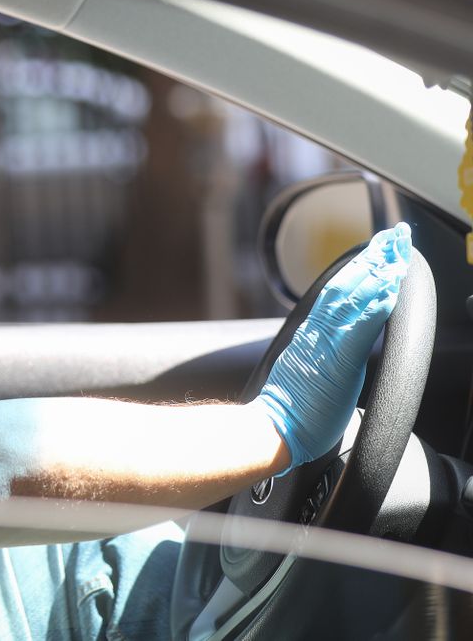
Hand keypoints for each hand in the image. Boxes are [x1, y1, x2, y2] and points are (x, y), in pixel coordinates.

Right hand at [252, 222, 411, 473]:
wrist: (269, 429)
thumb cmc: (290, 412)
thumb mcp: (308, 375)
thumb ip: (322, 357)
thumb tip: (337, 353)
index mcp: (312, 336)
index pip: (340, 293)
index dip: (361, 269)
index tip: (380, 250)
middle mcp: (317, 333)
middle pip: (348, 286)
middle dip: (373, 259)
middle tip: (395, 236)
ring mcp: (325, 344)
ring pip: (353, 298)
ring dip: (377, 273)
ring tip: (397, 252)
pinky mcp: (336, 362)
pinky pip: (358, 329)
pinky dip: (374, 308)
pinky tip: (389, 292)